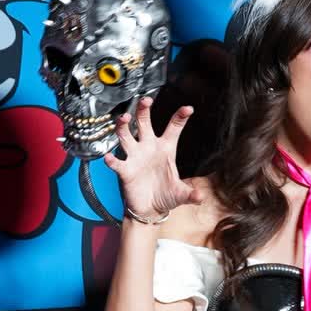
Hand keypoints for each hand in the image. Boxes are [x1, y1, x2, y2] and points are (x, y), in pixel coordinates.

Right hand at [103, 96, 204, 220]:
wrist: (150, 210)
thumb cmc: (165, 196)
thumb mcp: (181, 194)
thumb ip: (191, 195)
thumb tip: (200, 197)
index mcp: (166, 149)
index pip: (173, 128)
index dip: (180, 117)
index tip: (188, 108)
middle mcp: (149, 148)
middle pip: (144, 124)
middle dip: (144, 111)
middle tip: (145, 101)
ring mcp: (135, 157)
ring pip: (126, 136)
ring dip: (123, 126)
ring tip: (124, 118)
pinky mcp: (125, 170)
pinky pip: (117, 163)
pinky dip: (113, 160)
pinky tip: (110, 157)